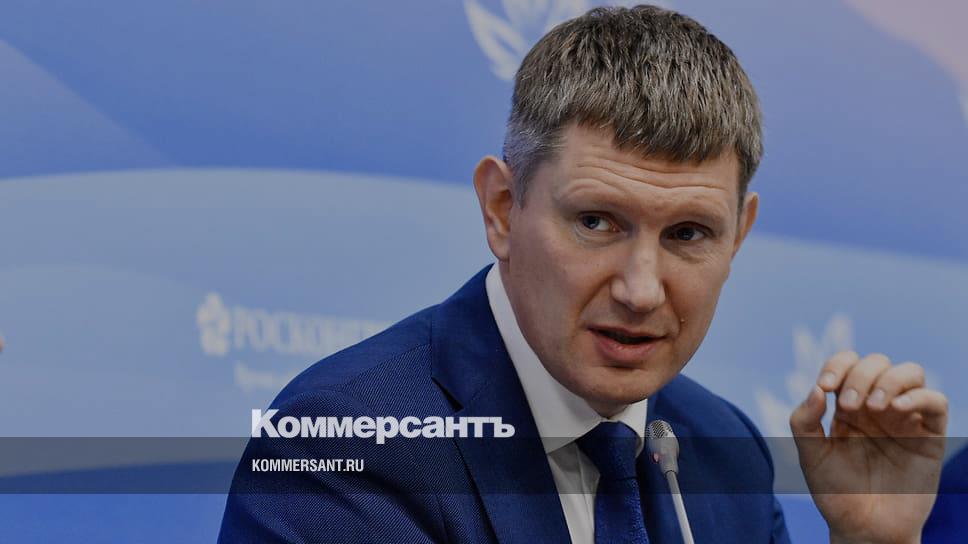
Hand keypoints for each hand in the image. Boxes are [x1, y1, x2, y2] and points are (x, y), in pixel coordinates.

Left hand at [789, 351, 947, 543]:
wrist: (864, 529)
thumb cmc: (835, 493)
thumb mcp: (810, 456)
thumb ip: (804, 421)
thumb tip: (815, 389)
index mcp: (846, 406)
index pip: (846, 364)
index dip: (836, 366)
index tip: (825, 388)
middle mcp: (876, 407)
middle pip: (877, 363)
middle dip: (860, 376)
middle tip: (847, 405)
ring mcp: (904, 419)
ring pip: (910, 373)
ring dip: (889, 380)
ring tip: (873, 407)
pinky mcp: (929, 436)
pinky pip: (935, 401)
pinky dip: (918, 396)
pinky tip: (897, 408)